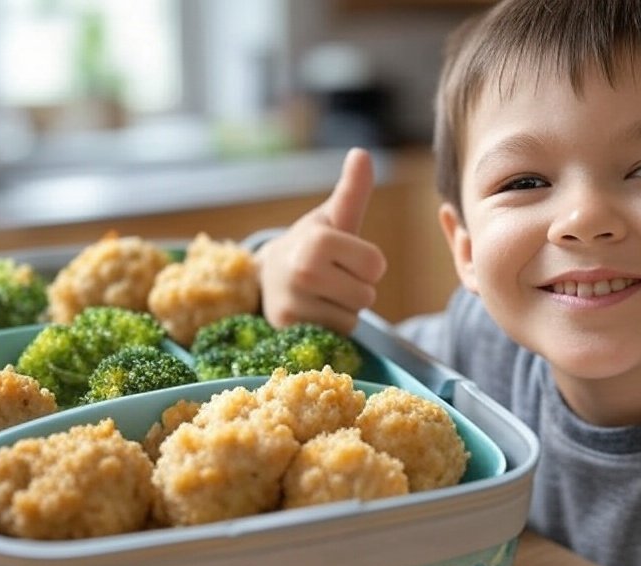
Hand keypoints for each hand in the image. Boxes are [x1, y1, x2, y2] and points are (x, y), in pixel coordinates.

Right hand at [256, 147, 386, 333]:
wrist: (264, 277)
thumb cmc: (311, 245)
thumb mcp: (333, 218)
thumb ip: (352, 191)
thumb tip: (362, 153)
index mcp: (319, 240)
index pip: (375, 266)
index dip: (365, 265)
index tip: (342, 258)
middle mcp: (304, 270)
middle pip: (366, 295)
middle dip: (354, 290)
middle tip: (328, 279)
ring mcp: (294, 302)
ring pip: (351, 318)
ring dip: (342, 311)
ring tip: (318, 296)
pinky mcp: (288, 329)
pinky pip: (335, 336)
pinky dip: (329, 329)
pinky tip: (310, 314)